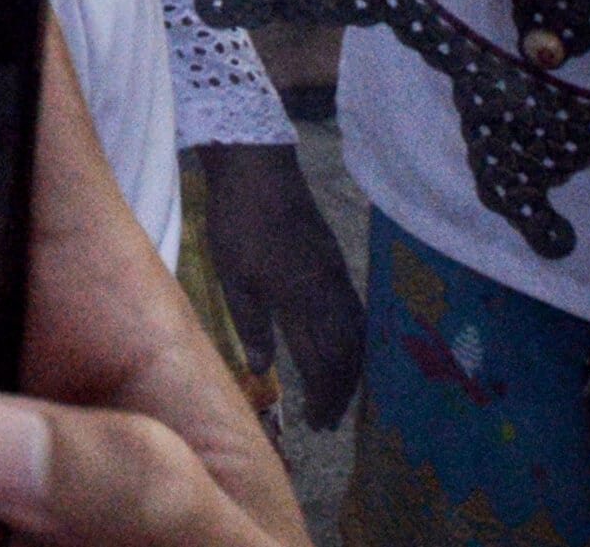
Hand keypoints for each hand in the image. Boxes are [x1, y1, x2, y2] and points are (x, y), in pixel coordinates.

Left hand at [192, 144, 363, 433]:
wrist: (259, 168)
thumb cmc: (238, 222)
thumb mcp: (233, 278)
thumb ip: (252, 326)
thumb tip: (263, 371)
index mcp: (304, 301)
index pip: (324, 363)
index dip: (322, 397)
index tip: (314, 422)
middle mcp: (330, 293)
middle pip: (347, 355)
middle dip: (340, 392)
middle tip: (328, 420)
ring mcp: (337, 275)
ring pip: (356, 335)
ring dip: (350, 370)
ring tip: (337, 394)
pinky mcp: (335, 261)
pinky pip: (356, 314)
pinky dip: (354, 342)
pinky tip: (343, 348)